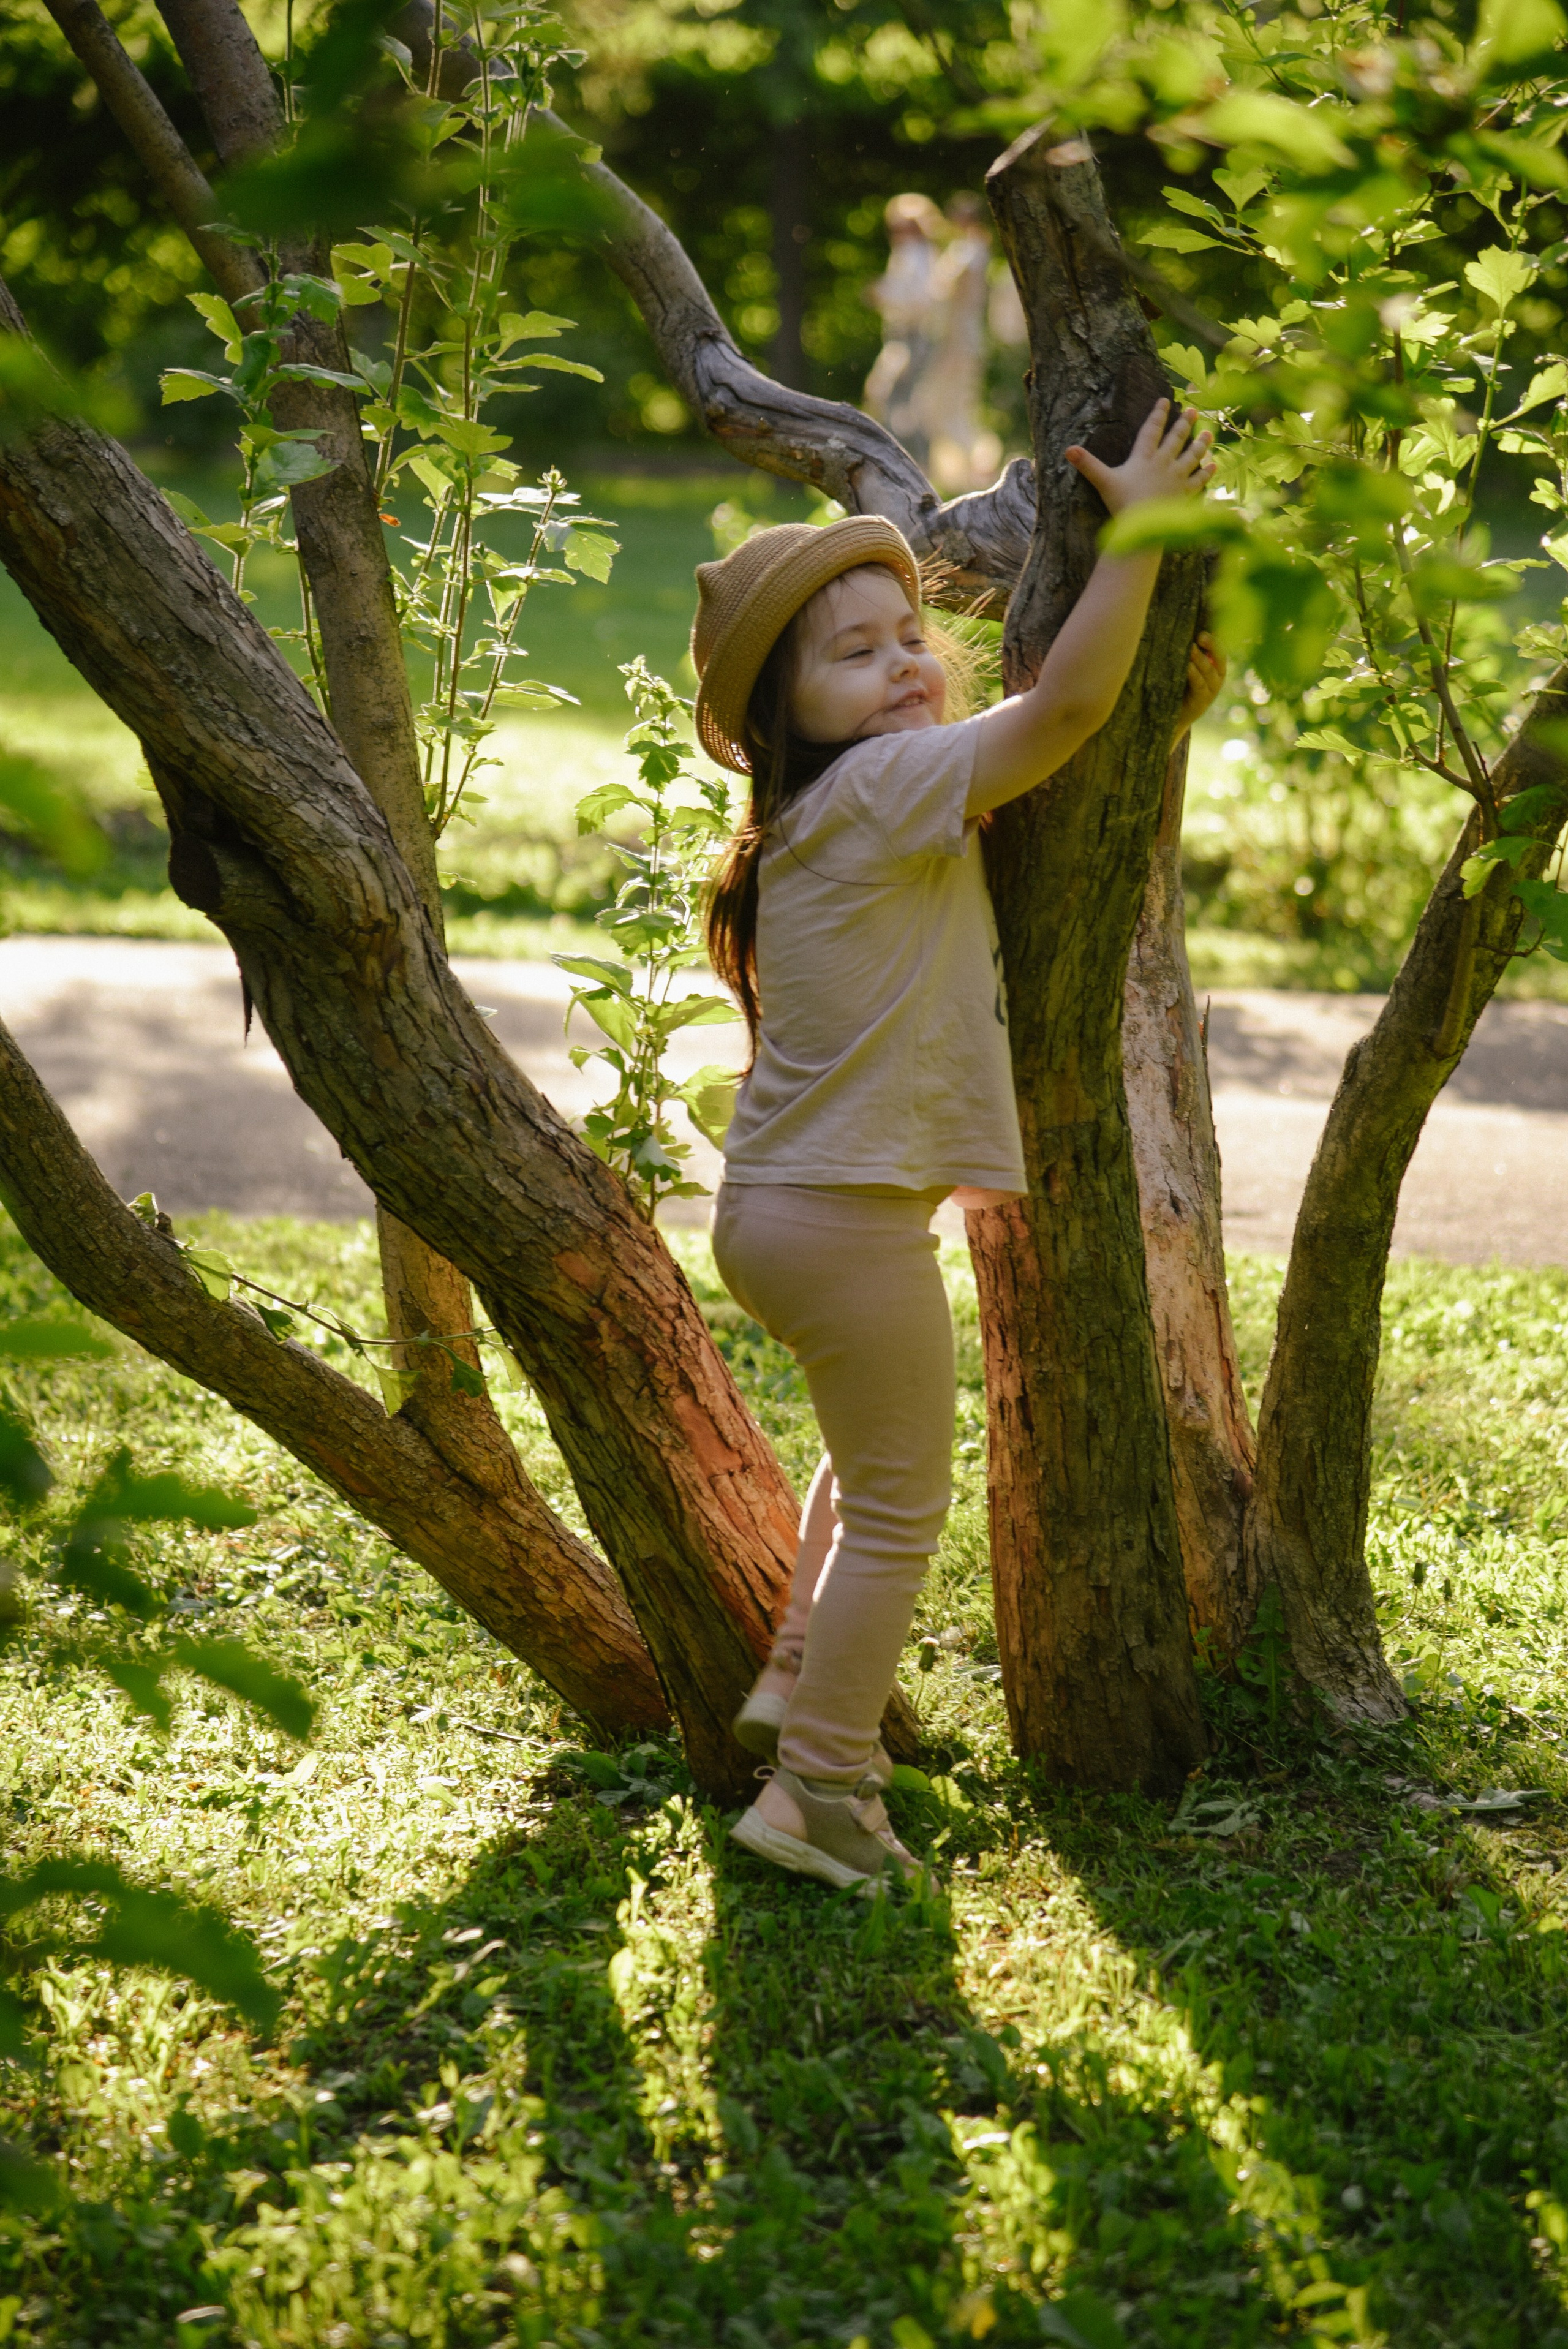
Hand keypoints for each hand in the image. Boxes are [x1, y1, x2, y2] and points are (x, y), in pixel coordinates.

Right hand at [1065, 398, 1214, 516]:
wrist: (1143, 526)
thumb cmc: (1121, 503)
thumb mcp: (1103, 481)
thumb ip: (1087, 465)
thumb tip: (1067, 450)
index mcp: (1143, 458)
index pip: (1151, 430)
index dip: (1158, 414)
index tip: (1165, 400)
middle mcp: (1163, 464)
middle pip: (1176, 439)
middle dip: (1184, 423)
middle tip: (1193, 410)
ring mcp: (1176, 478)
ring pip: (1192, 457)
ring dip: (1201, 444)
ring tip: (1209, 434)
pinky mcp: (1183, 494)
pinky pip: (1198, 481)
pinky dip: (1206, 474)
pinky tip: (1213, 466)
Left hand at [1175, 631, 1226, 738]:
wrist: (1175, 717)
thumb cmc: (1180, 687)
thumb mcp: (1187, 669)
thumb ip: (1191, 653)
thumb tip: (1184, 628)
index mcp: (1217, 667)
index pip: (1221, 648)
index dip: (1216, 637)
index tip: (1206, 627)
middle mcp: (1218, 677)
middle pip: (1220, 657)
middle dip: (1212, 645)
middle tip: (1200, 635)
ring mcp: (1211, 691)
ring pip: (1209, 671)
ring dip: (1200, 658)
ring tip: (1191, 647)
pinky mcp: (1201, 702)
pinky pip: (1199, 684)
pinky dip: (1194, 674)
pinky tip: (1187, 665)